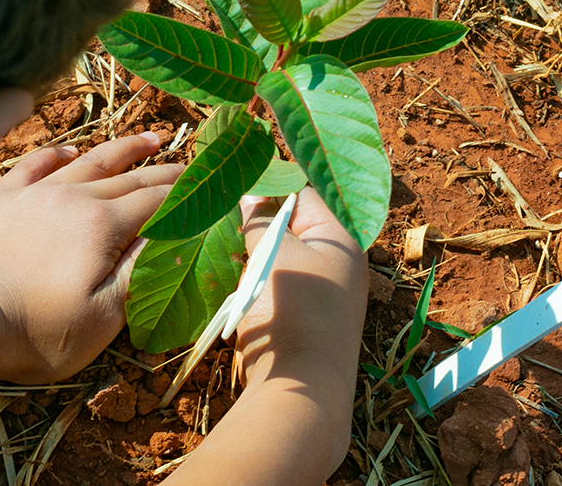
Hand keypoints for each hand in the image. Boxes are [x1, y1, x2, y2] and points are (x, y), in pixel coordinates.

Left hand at [0, 132, 181, 382]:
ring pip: (88, 162)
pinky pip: (34, 165)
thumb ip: (142, 270)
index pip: (158, 202)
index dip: (188, 197)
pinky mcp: (1, 199)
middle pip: (129, 178)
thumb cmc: (41, 332)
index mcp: (103, 224)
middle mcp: (73, 197)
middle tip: (190, 167)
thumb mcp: (106, 315)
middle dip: (164, 172)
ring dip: (123, 150)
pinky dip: (57, 155)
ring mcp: (34, 194)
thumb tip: (174, 235)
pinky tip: (70, 152)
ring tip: (149, 139)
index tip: (210, 192)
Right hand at [235, 187, 367, 392]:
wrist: (300, 385)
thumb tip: (249, 194)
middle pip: (291, 223)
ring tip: (221, 240)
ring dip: (251, 249)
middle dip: (257, 217)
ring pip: (278, 253)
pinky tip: (230, 273)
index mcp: (340, 238)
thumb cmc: (293, 310)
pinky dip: (252, 276)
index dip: (269, 182)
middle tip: (222, 207)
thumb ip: (259, 219)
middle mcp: (334, 260)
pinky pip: (272, 281)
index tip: (235, 175)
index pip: (303, 192)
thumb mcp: (275, 252)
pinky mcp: (297, 313)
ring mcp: (317, 289)